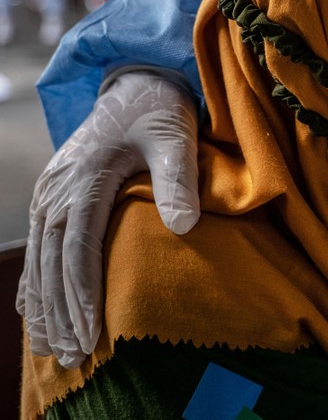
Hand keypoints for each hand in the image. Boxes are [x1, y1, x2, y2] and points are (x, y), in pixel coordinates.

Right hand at [17, 71, 200, 367]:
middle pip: (53, 260)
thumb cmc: (160, 110)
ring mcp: (51, 189)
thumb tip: (185, 229)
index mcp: (86, 178)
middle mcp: (59, 187)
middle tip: (72, 356)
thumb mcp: (175, 137)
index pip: (79, 247)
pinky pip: (39, 242)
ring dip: (44, 303)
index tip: (94, 332)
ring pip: (40, 256)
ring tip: (52, 346)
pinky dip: (36, 278)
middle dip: (61, 311)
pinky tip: (35, 308)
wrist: (137, 79)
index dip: (83, 293)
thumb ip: (179, 180)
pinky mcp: (55, 190)